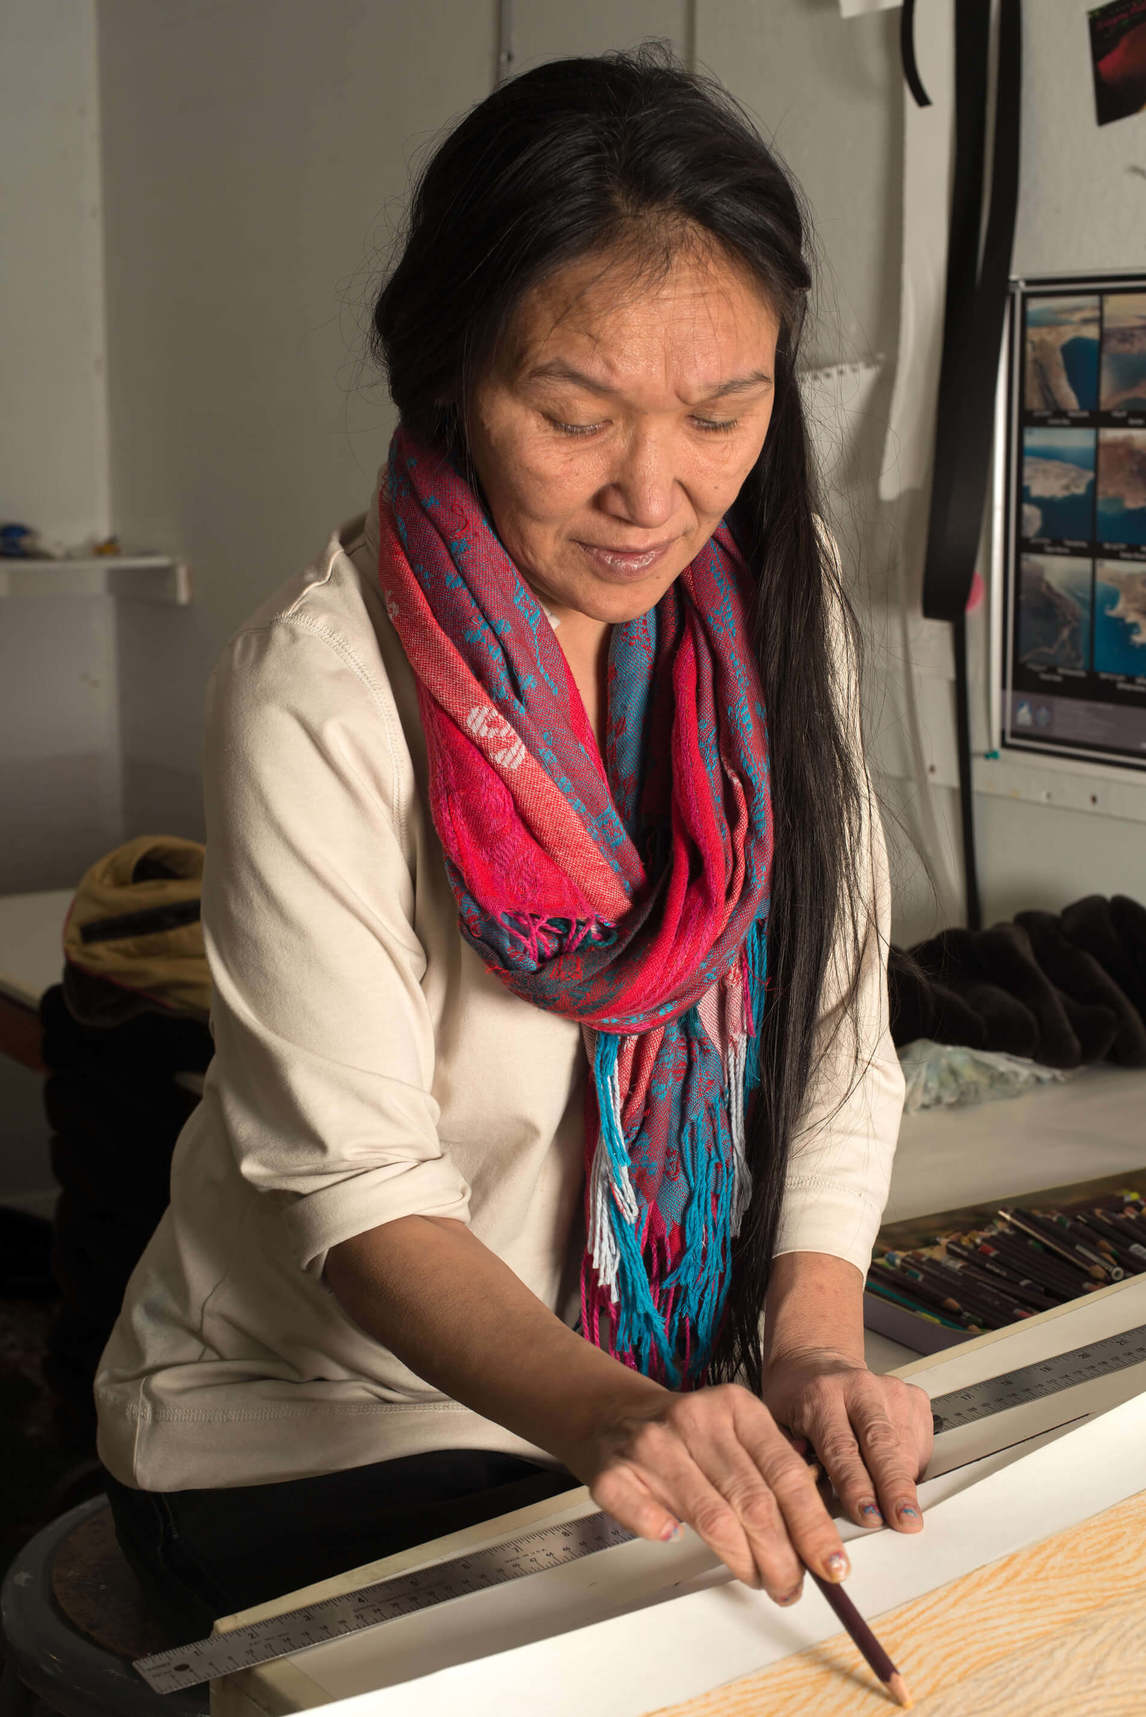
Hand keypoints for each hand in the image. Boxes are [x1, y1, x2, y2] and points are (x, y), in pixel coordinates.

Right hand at [561, 1380, 850, 1605]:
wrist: (613, 1414)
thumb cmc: (686, 1434)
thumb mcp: (735, 1431)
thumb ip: (772, 1470)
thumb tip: (816, 1537)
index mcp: (735, 1407)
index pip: (786, 1472)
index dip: (813, 1525)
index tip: (831, 1563)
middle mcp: (695, 1419)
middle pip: (754, 1502)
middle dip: (782, 1558)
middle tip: (792, 1587)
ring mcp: (653, 1444)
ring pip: (713, 1519)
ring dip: (743, 1562)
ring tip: (759, 1580)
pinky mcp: (615, 1472)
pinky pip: (651, 1521)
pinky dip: (666, 1537)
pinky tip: (677, 1539)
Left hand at [762, 1348, 933, 1531]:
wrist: (816, 1364)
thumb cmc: (797, 1399)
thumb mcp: (778, 1426)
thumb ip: (793, 1461)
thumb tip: (813, 1500)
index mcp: (821, 1395)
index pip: (841, 1447)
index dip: (857, 1485)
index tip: (868, 1516)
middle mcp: (859, 1387)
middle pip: (883, 1444)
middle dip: (896, 1488)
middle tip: (905, 1521)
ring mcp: (890, 1390)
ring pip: (907, 1448)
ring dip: (904, 1485)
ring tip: (897, 1510)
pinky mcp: (913, 1397)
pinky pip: (921, 1445)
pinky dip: (912, 1470)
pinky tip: (896, 1476)